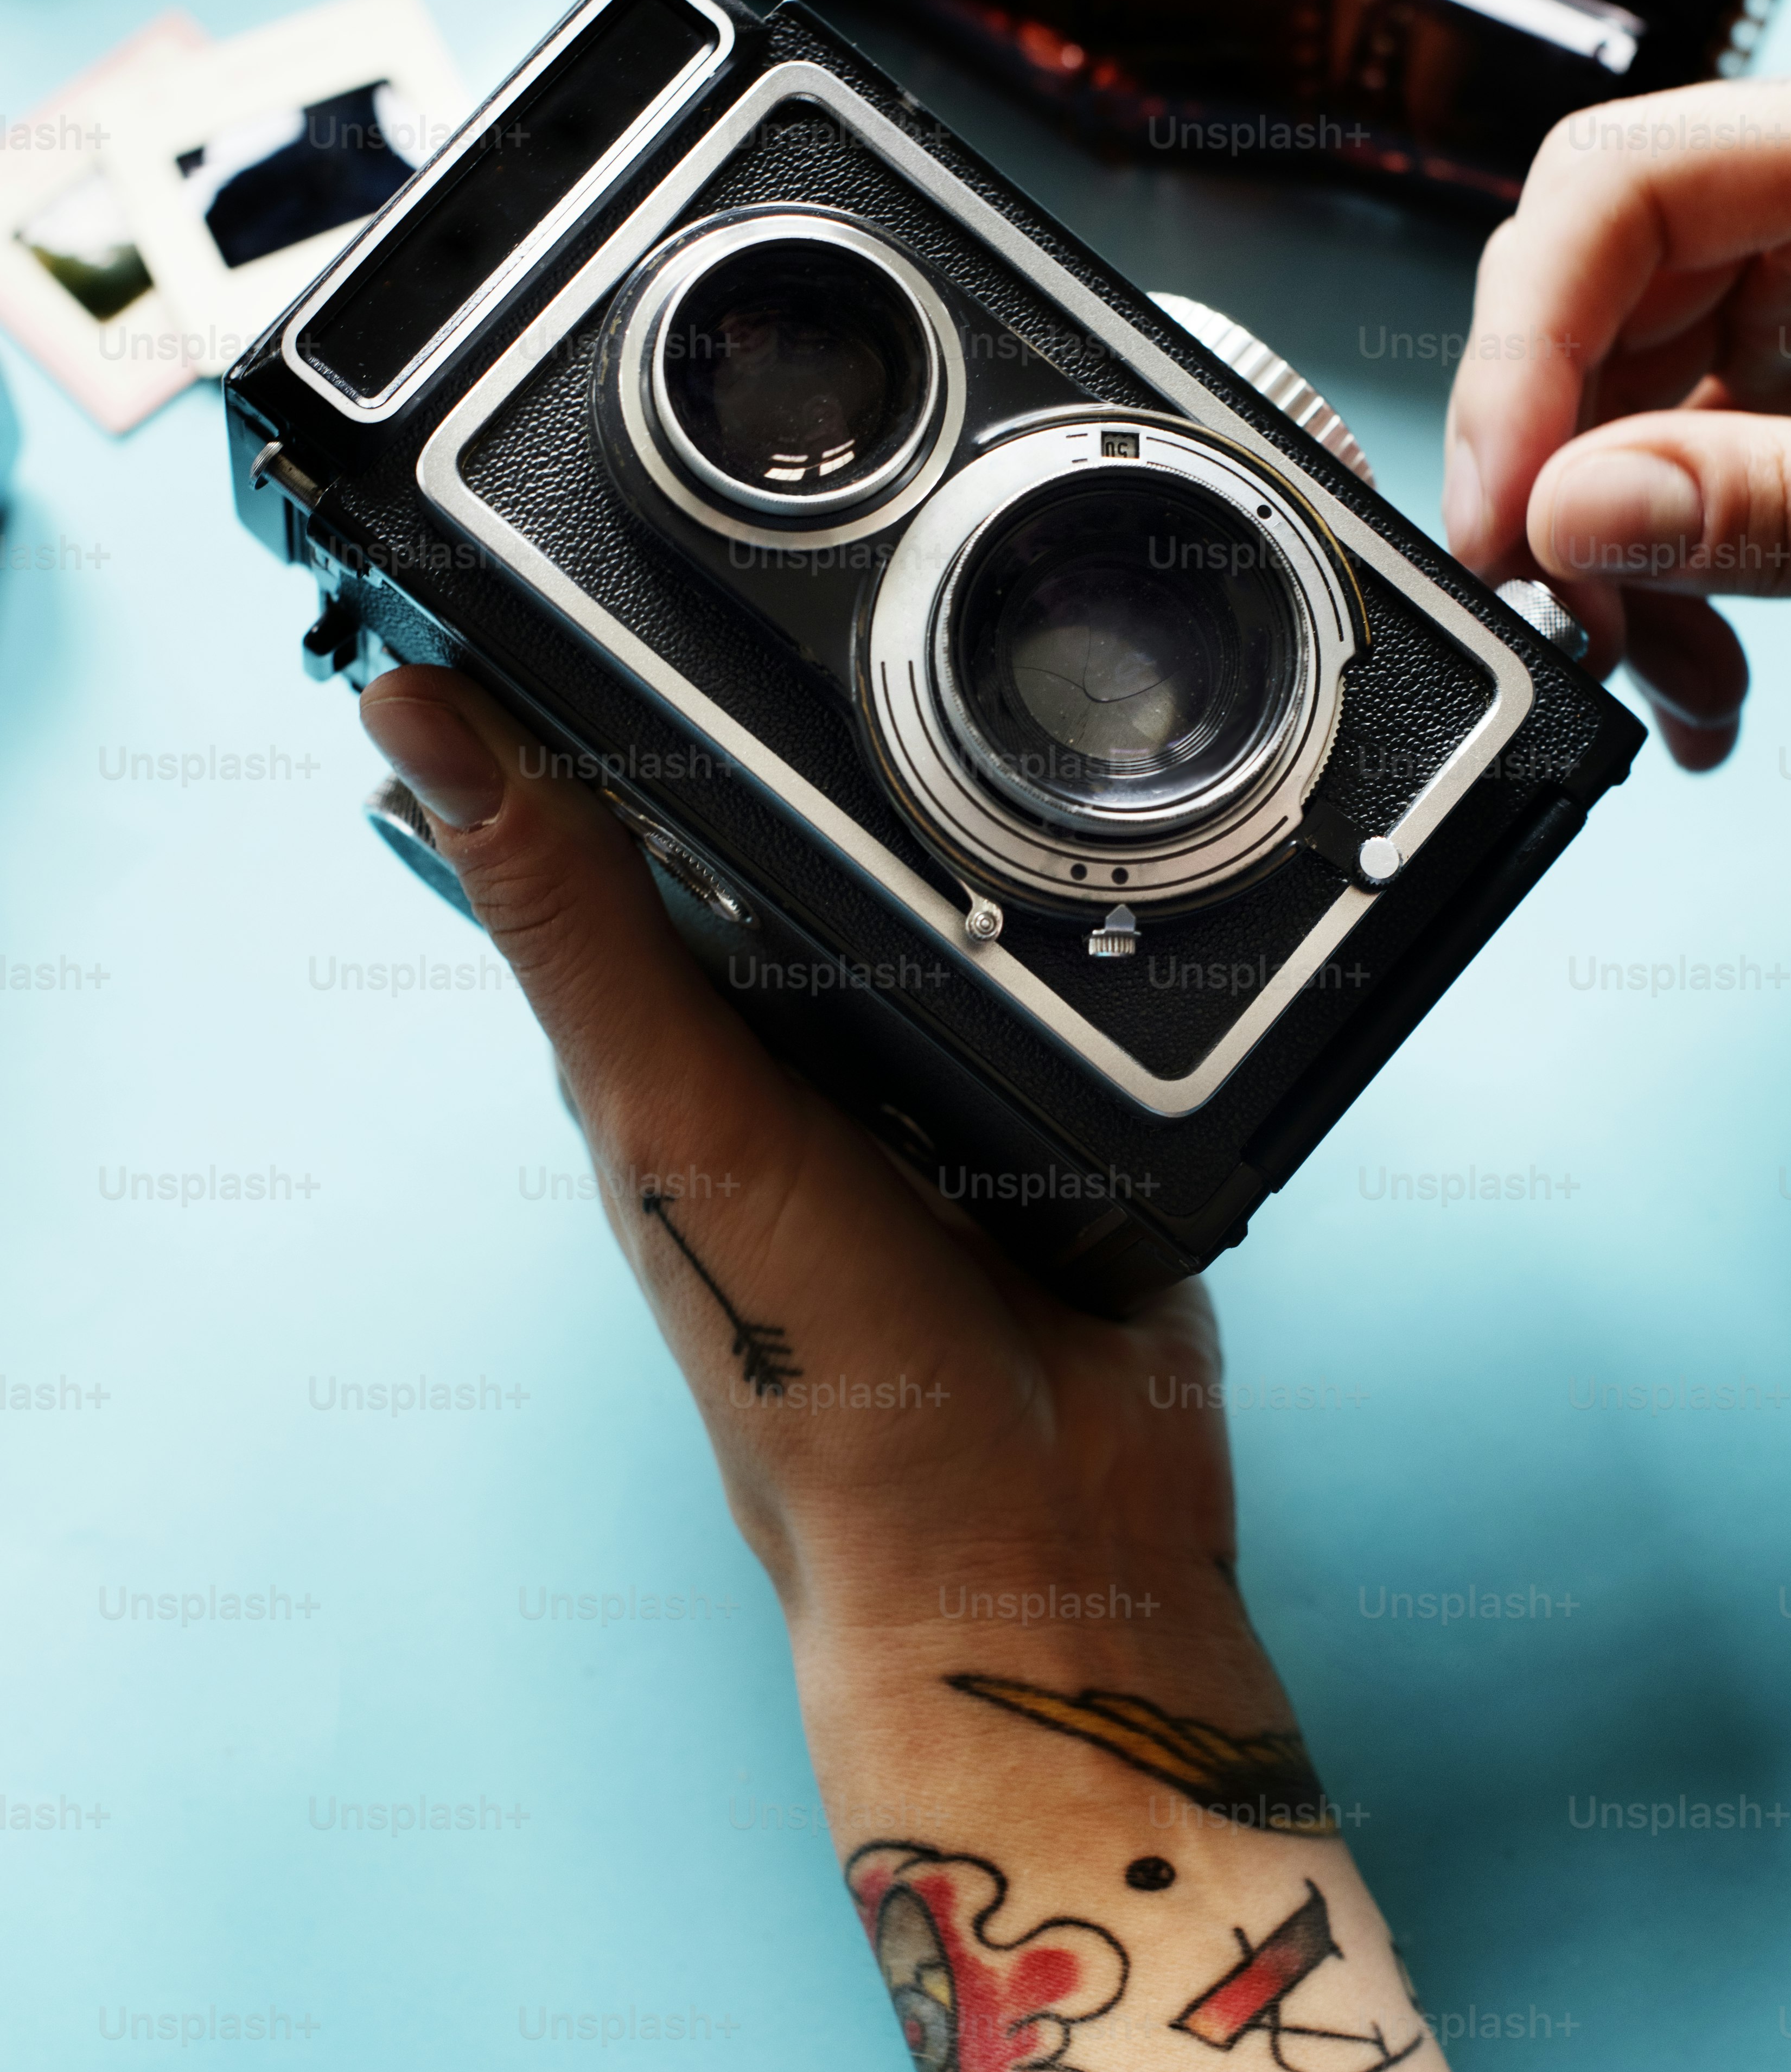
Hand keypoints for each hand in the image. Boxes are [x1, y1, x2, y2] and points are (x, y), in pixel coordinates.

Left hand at [357, 665, 1526, 2071]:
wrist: (1042, 1535)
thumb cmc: (822, 1362)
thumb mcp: (674, 1111)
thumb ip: (573, 916)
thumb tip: (414, 712)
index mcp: (670, 1026)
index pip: (610, 810)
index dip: (595, 678)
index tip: (612, 536)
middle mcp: (789, 1033)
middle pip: (786, 823)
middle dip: (814, 705)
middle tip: (856, 545)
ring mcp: (929, 1060)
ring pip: (931, 874)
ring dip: (955, 784)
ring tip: (990, 640)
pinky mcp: (1059, 1090)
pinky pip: (1056, 956)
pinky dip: (1067, 891)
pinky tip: (1094, 816)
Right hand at [1444, 51, 1790, 765]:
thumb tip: (1574, 518)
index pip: (1626, 185)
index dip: (1522, 347)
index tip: (1502, 509)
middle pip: (1599, 279)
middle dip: (1557, 461)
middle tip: (1562, 613)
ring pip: (1623, 378)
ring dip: (1613, 540)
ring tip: (1667, 670)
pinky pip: (1685, 443)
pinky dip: (1673, 560)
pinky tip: (1704, 658)